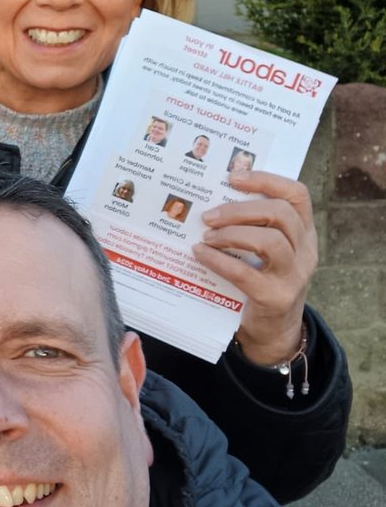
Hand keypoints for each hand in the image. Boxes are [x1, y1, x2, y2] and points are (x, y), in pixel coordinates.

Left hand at [192, 170, 315, 364]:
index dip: (266, 180)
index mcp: (303, 231)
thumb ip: (250, 224)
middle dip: (239, 209)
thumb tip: (207, 195)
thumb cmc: (260, 276)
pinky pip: (246, 273)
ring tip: (206, 236)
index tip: (232, 176)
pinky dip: (219, 260)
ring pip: (270, 241)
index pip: (296, 194)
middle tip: (208, 216)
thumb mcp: (264, 248)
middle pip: (281, 214)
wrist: (272, 329)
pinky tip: (200, 254)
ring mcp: (294, 276)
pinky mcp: (276, 298)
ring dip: (232, 233)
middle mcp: (305, 250)